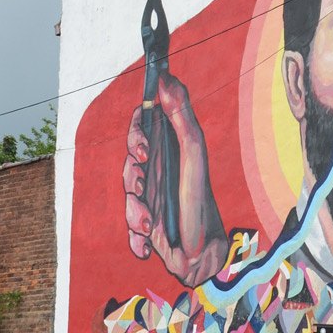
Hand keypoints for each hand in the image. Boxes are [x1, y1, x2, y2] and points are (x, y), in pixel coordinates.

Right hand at [124, 71, 226, 285]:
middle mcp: (161, 175)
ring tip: (150, 222)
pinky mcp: (149, 228)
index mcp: (171, 154)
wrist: (204, 254)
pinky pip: (130, 230)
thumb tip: (169, 78)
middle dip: (133, 176)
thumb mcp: (193, 155)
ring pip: (127, 199)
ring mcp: (153, 200)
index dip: (136, 133)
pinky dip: (136, 239)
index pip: (143, 130)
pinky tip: (149, 246)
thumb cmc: (200, 200)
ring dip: (135, 212)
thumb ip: (181, 117)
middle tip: (145, 182)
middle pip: (129, 164)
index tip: (143, 147)